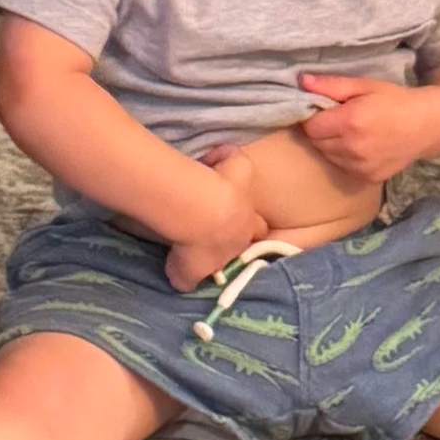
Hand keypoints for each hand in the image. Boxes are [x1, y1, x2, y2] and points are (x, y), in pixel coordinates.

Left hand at [164, 160, 267, 292]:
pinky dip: (223, 157)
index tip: (221, 247)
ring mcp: (243, 192)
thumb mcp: (187, 272)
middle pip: (257, 224)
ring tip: (211, 189)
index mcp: (239, 245)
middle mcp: (248, 219)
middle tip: (221, 221)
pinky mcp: (236, 166)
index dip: (236, 248)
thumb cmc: (198, 245)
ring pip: (247, 191)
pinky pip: (233, 158)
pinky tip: (210, 158)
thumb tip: (182, 282)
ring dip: (231, 192)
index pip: (246, 249)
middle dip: (243, 223)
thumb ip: (186, 278)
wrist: (202, 212)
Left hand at [298, 74, 439, 183]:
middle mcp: (353, 147)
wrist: (428, 125)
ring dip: (331, 145)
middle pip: (317, 143)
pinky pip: (343, 167)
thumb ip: (331, 85)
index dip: (313, 117)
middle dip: (321, 131)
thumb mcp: (364, 85)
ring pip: (328, 156)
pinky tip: (359, 146)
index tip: (323, 111)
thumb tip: (302, 81)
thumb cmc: (395, 100)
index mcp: (350, 121)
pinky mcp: (369, 177)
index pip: (310, 126)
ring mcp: (361, 166)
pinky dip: (345, 158)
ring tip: (349, 133)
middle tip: (336, 120)